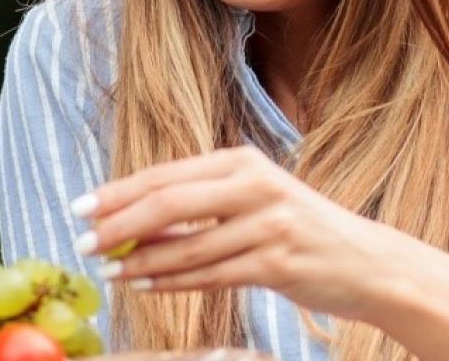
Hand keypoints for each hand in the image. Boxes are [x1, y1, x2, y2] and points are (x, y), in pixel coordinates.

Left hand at [72, 146, 448, 321]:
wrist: (368, 264)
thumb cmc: (299, 229)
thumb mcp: (252, 201)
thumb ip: (198, 205)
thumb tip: (128, 221)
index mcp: (242, 161)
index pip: (165, 175)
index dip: (116, 193)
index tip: (80, 208)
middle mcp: (255, 186)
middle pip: (168, 204)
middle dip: (117, 224)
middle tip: (83, 243)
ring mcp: (270, 226)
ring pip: (186, 248)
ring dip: (139, 263)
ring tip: (109, 272)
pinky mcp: (278, 265)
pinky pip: (211, 276)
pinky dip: (172, 283)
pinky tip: (144, 286)